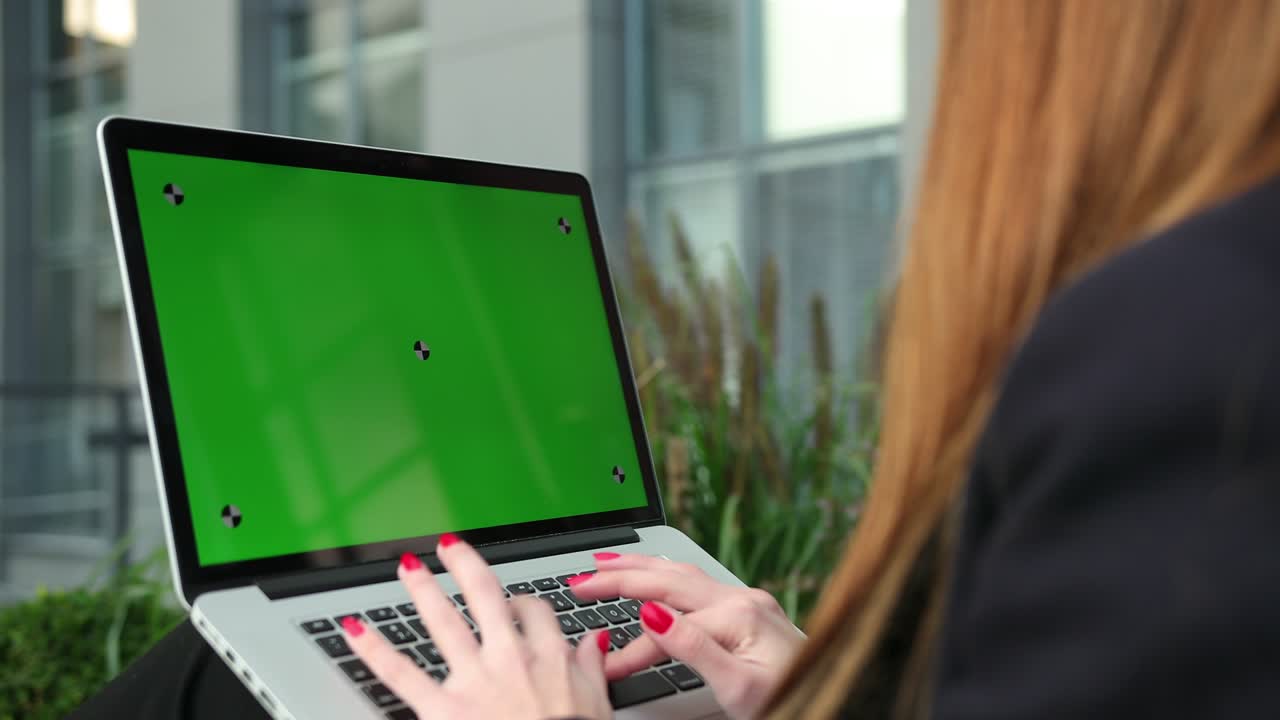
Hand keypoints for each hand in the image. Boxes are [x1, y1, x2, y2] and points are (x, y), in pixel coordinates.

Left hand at [342, 534, 613, 719]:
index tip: (515, 603)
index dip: (522, 602)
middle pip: (485, 595)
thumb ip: (590, 667)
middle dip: (465, 565)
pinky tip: (355, 629)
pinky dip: (374, 650)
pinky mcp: (443, 708)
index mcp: (549, 656)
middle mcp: (509, 658)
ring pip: (443, 622)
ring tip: (408, 566)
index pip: (534, 611)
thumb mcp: (598, 703)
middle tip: (450, 547)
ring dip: (423, 590)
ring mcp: (474, 680)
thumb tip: (593, 641)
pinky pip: (401, 674)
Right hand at [568, 554, 805, 718]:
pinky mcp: (750, 610)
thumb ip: (694, 649)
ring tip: (605, 564)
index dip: (625, 631)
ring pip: (681, 576)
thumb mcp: (739, 688)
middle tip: (580, 578)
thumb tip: (652, 614)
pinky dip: (665, 580)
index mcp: (736, 615)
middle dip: (620, 576)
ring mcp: (747, 600)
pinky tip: (653, 580)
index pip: (663, 617)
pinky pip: (697, 586)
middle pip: (667, 578)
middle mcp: (741, 598)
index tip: (594, 637)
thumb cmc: (793, 699)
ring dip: (641, 569)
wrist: (837, 698)